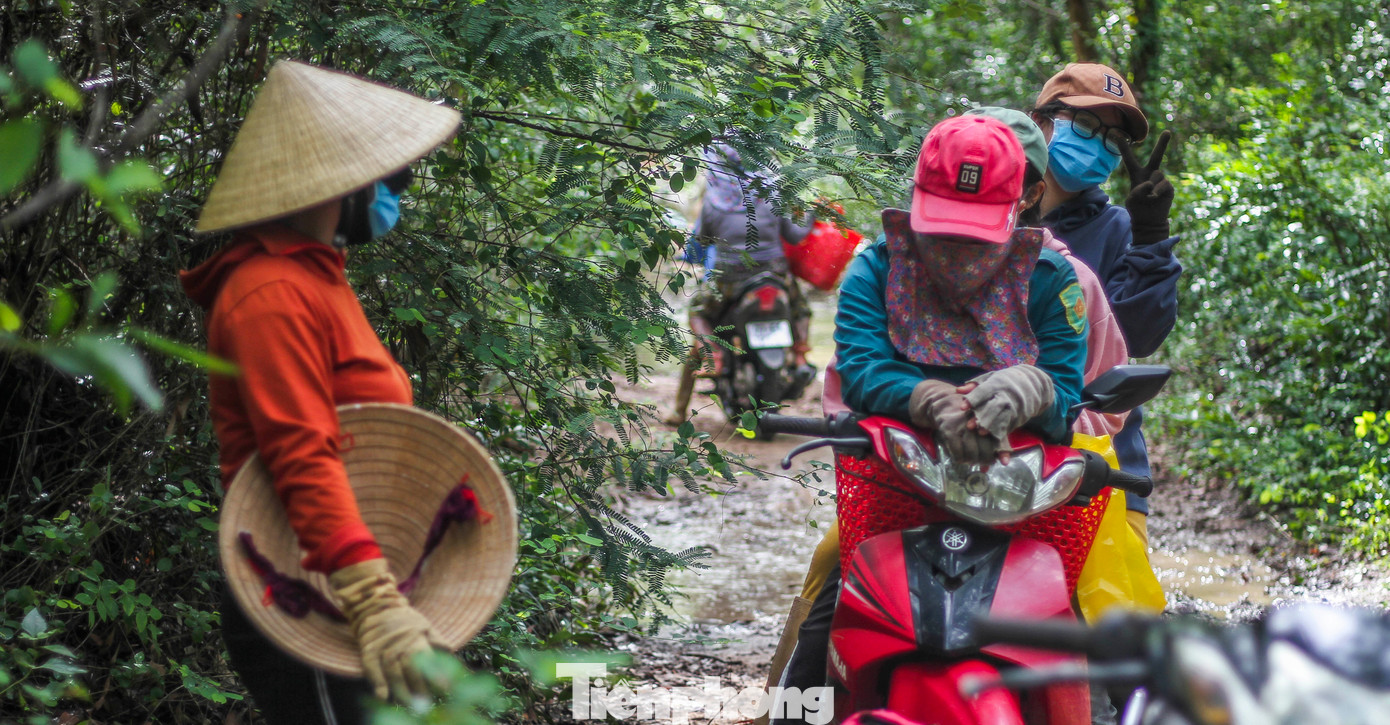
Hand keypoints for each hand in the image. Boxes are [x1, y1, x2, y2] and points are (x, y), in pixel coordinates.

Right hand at [329, 558, 445, 701]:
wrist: (376, 605)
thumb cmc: (404, 620)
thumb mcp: (424, 625)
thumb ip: (437, 640)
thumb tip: (450, 651)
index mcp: (416, 636)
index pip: (427, 657)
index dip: (436, 673)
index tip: (445, 688)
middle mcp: (400, 641)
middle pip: (409, 666)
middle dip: (418, 687)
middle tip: (426, 704)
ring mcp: (383, 645)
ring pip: (392, 670)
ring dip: (400, 689)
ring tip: (409, 706)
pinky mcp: (368, 649)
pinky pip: (371, 668)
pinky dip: (377, 682)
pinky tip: (383, 696)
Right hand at [909, 379, 1001, 465]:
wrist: (945, 404)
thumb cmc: (968, 418)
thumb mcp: (985, 426)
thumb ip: (996, 443)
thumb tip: (1004, 463)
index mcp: (989, 419)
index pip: (999, 439)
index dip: (1001, 452)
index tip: (1002, 462)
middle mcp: (977, 422)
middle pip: (986, 449)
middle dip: (985, 460)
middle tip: (983, 463)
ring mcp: (963, 426)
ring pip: (972, 452)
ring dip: (972, 461)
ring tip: (971, 461)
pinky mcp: (950, 430)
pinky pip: (957, 452)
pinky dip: (960, 459)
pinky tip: (961, 459)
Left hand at [962, 365, 1054, 439]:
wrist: (1033, 384)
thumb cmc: (1005, 380)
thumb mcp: (990, 378)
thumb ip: (974, 385)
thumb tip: (958, 390)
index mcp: (996, 384)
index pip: (983, 391)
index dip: (973, 399)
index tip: (962, 407)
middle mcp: (1006, 395)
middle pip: (993, 406)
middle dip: (982, 416)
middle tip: (969, 426)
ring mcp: (1015, 406)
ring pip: (1003, 417)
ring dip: (992, 426)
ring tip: (981, 433)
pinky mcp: (1021, 415)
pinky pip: (1011, 424)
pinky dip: (1002, 431)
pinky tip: (993, 438)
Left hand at [1119, 130, 1175, 245]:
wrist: (1150, 220)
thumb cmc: (1137, 209)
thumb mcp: (1131, 200)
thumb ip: (1138, 190)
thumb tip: (1151, 184)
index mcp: (1137, 175)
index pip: (1130, 160)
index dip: (1124, 148)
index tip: (1118, 135)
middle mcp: (1150, 175)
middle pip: (1157, 157)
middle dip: (1163, 144)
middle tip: (1168, 131)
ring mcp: (1161, 180)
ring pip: (1157, 175)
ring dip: (1151, 186)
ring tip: (1149, 197)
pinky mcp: (1169, 187)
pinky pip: (1163, 184)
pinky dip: (1157, 192)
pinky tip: (1155, 199)